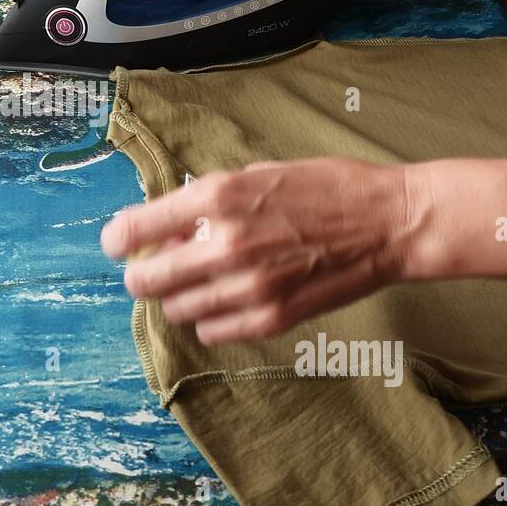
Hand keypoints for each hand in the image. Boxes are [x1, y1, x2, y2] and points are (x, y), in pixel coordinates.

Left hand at [100, 159, 419, 344]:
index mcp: (217, 197)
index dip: (117, 241)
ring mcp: (248, 286)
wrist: (389, 221)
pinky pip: (211, 331)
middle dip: (141, 275)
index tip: (118, 244)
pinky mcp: (272, 318)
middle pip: (145, 280)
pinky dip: (209, 318)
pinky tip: (227, 299)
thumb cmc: (326, 187)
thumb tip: (167, 228)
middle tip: (151, 269)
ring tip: (199, 280)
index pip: (133, 231)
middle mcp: (225, 243)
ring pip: (176, 309)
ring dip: (178, 296)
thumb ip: (207, 202)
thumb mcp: (256, 175)